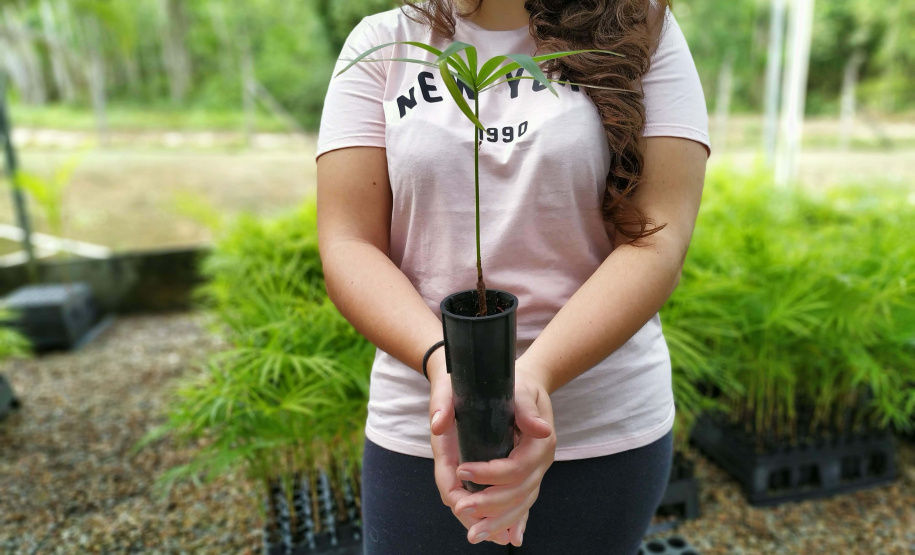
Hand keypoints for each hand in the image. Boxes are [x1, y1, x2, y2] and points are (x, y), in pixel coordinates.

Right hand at [428, 354, 510, 542]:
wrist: (457, 370)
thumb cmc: (459, 376)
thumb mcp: (458, 383)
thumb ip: (461, 401)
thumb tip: (484, 426)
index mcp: (447, 444)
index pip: (448, 481)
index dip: (461, 496)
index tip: (467, 508)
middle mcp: (455, 457)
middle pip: (461, 498)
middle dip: (476, 516)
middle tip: (487, 535)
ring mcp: (468, 462)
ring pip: (474, 499)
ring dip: (489, 520)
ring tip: (504, 540)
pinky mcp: (482, 462)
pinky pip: (488, 492)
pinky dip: (499, 511)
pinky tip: (512, 530)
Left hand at [451, 361, 555, 546]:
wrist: (531, 386)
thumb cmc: (520, 385)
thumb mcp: (521, 390)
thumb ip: (526, 409)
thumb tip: (540, 429)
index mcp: (540, 443)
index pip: (515, 468)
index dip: (489, 473)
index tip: (462, 469)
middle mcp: (541, 462)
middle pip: (519, 493)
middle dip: (489, 505)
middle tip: (462, 509)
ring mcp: (537, 472)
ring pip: (521, 504)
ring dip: (497, 522)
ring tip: (474, 535)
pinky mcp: (529, 477)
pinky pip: (523, 504)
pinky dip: (515, 522)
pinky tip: (508, 538)